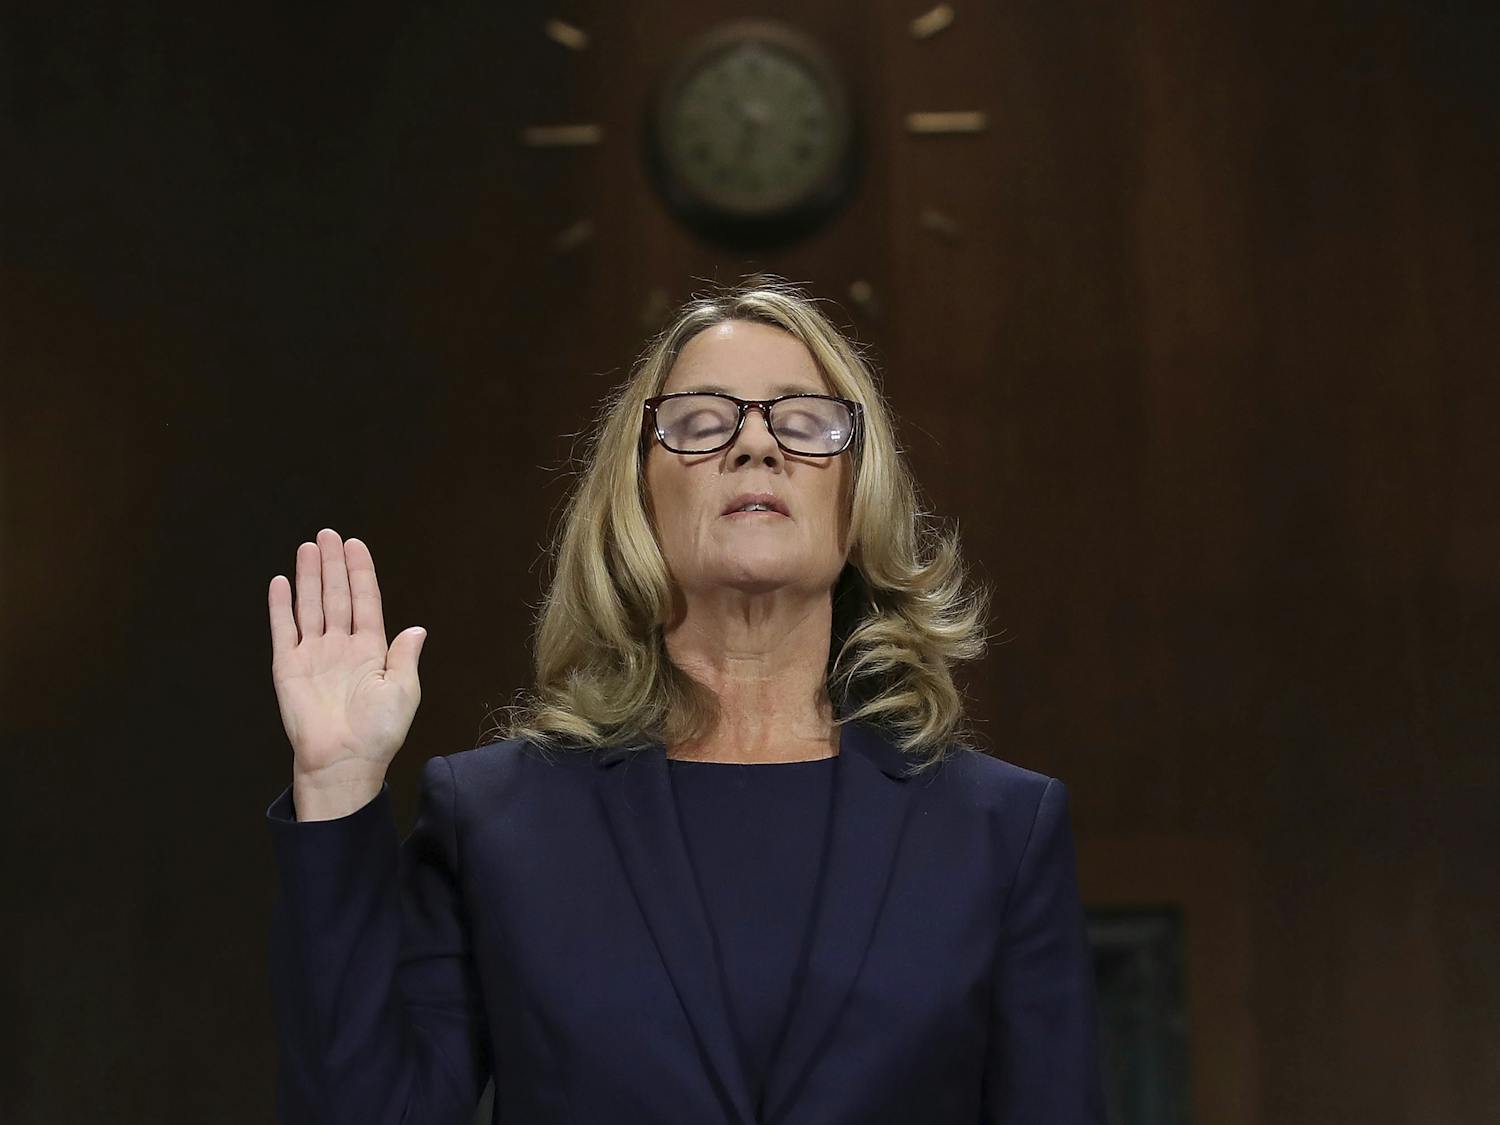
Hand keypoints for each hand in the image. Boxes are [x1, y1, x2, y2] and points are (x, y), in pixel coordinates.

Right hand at [268, 529, 425, 788]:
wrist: (343, 761)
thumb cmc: (377, 732)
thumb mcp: (403, 691)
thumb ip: (404, 656)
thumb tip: (417, 629)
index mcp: (371, 650)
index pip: (365, 601)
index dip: (360, 573)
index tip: (356, 545)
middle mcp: (341, 647)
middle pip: (336, 596)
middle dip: (333, 565)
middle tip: (328, 534)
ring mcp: (313, 655)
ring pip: (311, 606)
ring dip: (309, 577)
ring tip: (308, 548)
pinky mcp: (288, 667)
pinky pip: (283, 630)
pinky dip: (281, 607)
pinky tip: (281, 582)